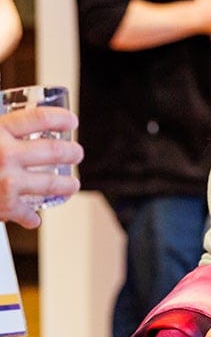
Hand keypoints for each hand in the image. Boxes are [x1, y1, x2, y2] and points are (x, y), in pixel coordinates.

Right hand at [0, 107, 82, 228]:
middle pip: (54, 150)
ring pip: (52, 183)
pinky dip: (31, 217)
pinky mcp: (3, 206)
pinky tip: (34, 217)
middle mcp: (5, 154)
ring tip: (71, 184)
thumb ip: (1, 129)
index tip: (72, 121)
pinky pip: (26, 213)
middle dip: (71, 151)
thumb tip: (25, 123)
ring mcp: (6, 181)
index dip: (61, 118)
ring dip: (67, 184)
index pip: (40, 118)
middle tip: (76, 153)